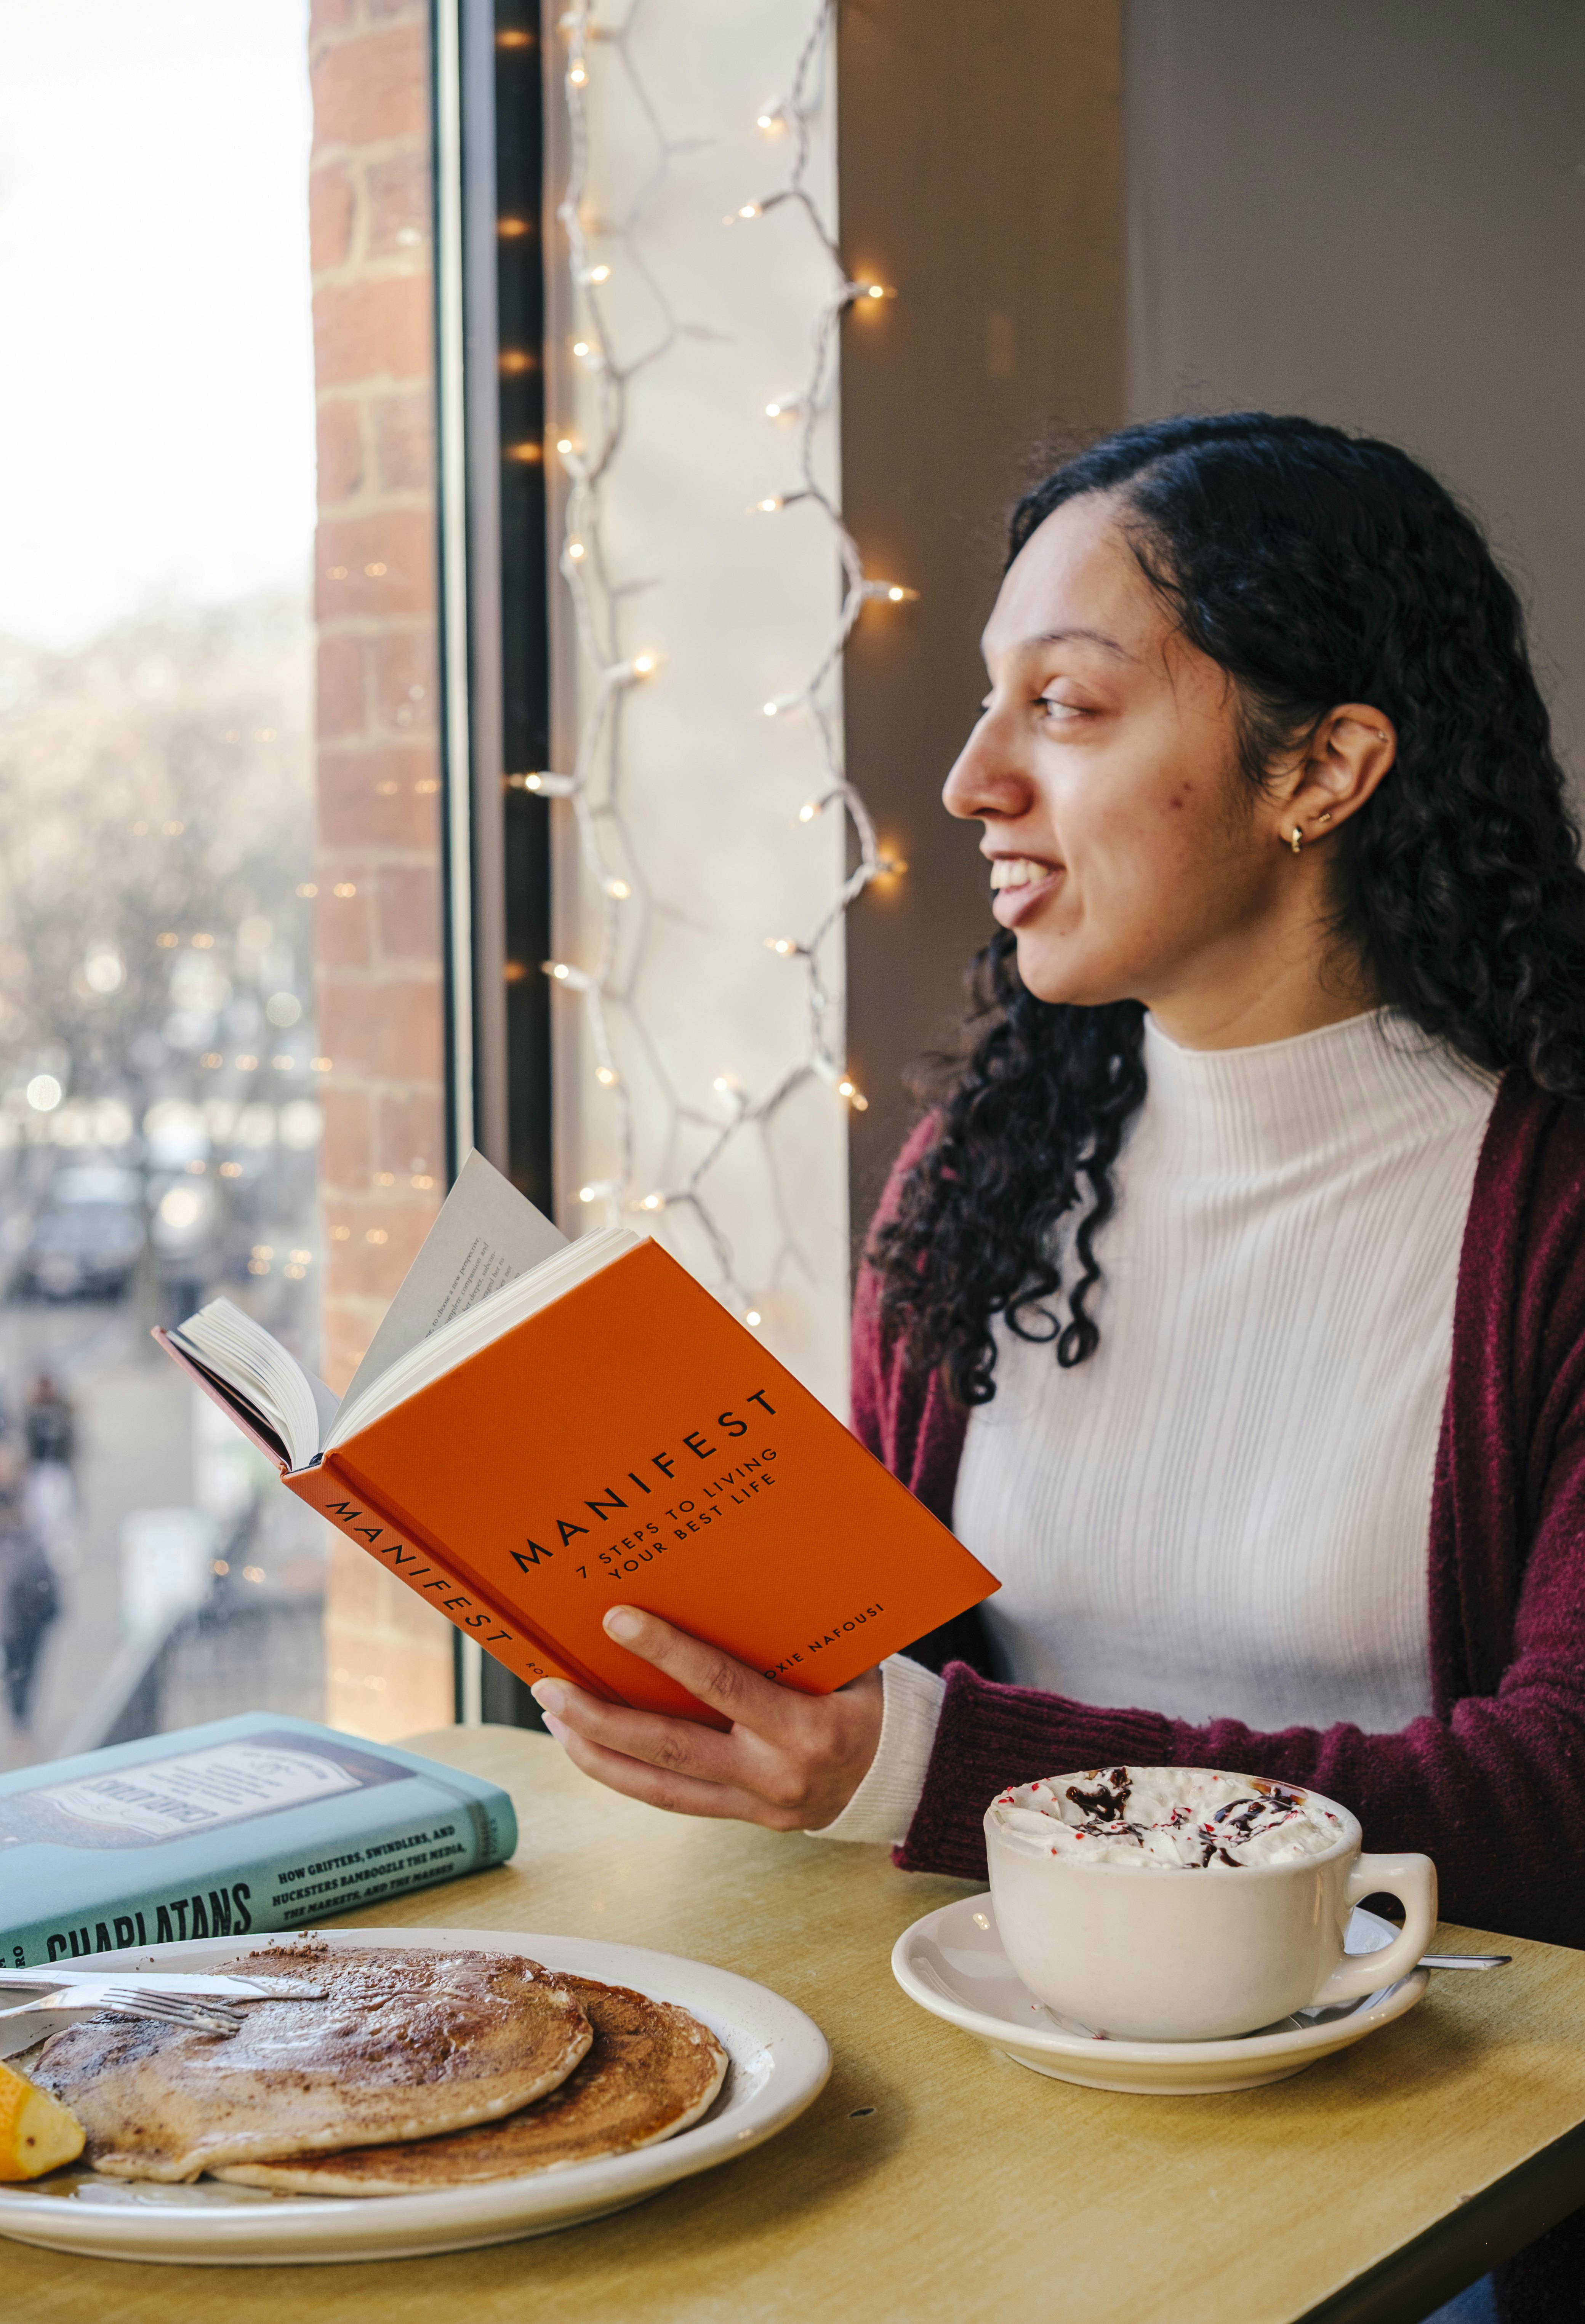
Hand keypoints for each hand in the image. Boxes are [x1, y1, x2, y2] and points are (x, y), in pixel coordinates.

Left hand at [529, 1606, 883, 1830]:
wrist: (907, 1775)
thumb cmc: (873, 1698)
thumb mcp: (849, 1659)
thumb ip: (794, 1630)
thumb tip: (735, 1570)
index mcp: (805, 1726)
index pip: (721, 1685)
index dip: (666, 1653)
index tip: (616, 1620)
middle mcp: (774, 1773)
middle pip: (670, 1748)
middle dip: (602, 1717)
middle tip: (551, 1685)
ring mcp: (757, 1804)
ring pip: (658, 1787)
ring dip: (598, 1753)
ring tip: (554, 1718)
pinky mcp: (746, 1819)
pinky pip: (674, 1801)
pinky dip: (626, 1775)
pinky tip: (592, 1749)